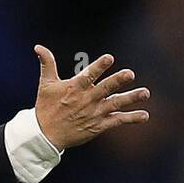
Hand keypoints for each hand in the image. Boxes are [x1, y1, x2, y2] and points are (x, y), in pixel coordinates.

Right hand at [34, 48, 149, 150]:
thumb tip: (38, 46)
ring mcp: (94, 113)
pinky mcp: (98, 126)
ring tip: (145, 93)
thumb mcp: (46, 84)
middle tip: (130, 74)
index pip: (89, 75)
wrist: (46, 136)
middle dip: (118, 81)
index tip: (110, 58)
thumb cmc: (46, 107)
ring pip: (115, 104)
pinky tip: (145, 115)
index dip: (99, 66)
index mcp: (75, 88)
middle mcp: (87, 100)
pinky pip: (117, 121)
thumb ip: (47, 63)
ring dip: (131, 98)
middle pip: (105, 88)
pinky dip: (131, 118)